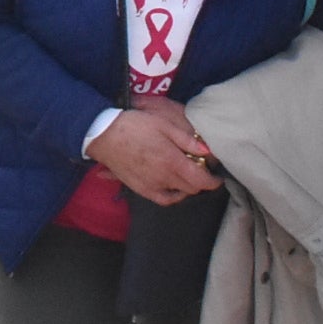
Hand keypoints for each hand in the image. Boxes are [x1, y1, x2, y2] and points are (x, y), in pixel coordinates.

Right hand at [84, 104, 215, 203]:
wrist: (105, 135)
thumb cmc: (135, 125)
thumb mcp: (163, 124)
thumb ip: (186, 140)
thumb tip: (206, 151)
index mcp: (173, 162)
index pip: (201, 181)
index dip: (213, 181)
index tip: (217, 177)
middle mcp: (165, 178)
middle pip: (192, 188)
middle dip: (201, 182)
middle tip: (201, 169)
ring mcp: (152, 186)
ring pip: (180, 195)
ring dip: (188, 187)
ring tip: (187, 176)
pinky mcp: (141, 189)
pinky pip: (163, 199)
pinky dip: (173, 196)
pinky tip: (172, 187)